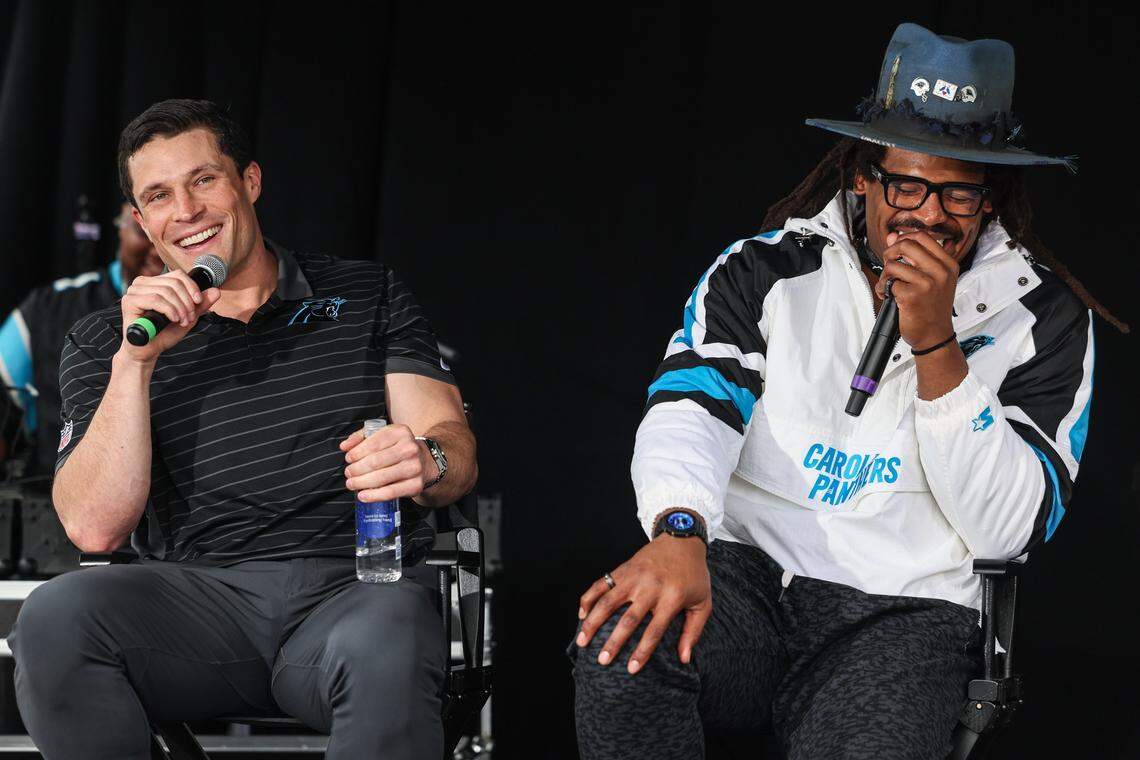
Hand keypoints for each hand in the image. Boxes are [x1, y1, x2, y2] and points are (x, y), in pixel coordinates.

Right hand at [117, 270, 219, 362]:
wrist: (148, 350)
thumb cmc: (164, 333)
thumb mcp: (187, 317)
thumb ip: (201, 304)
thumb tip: (216, 291)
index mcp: (155, 282)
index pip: (178, 275)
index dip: (192, 287)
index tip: (198, 302)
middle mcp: (142, 283)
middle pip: (174, 283)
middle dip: (187, 302)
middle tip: (189, 318)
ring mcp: (134, 291)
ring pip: (166, 291)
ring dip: (180, 308)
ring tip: (182, 321)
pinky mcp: (129, 301)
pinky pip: (155, 299)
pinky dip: (169, 310)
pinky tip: (173, 319)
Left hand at [340, 423, 432, 501]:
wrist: (425, 461)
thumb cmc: (397, 448)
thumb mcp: (383, 435)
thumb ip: (361, 437)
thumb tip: (344, 447)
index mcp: (400, 432)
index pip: (373, 443)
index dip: (357, 453)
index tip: (348, 459)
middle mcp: (410, 448)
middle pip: (375, 462)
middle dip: (356, 469)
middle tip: (348, 474)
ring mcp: (414, 467)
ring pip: (381, 478)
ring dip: (361, 483)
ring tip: (351, 484)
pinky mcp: (415, 484)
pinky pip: (391, 492)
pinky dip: (374, 496)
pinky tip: (362, 495)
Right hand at [575, 533, 710, 673]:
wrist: (682, 538)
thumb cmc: (695, 575)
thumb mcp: (703, 602)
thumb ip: (694, 631)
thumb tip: (684, 659)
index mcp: (672, 597)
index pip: (655, 630)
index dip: (642, 651)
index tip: (630, 669)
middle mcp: (651, 586)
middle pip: (628, 618)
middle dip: (613, 642)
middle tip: (602, 660)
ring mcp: (634, 576)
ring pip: (608, 601)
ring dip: (593, 622)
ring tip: (583, 641)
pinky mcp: (623, 568)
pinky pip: (602, 583)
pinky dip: (589, 598)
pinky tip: (581, 614)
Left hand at [875, 230, 957, 349]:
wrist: (934, 335)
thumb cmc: (932, 307)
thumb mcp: (931, 278)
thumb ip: (913, 256)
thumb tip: (893, 236)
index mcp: (948, 264)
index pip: (922, 236)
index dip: (903, 238)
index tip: (897, 249)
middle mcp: (940, 272)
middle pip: (906, 244)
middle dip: (890, 252)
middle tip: (889, 264)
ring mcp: (927, 283)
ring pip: (893, 264)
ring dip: (885, 276)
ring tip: (890, 286)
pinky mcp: (911, 296)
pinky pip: (888, 283)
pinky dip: (883, 290)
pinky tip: (889, 297)